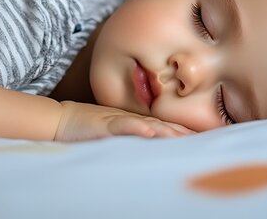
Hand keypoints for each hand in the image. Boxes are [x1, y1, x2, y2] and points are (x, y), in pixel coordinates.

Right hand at [53, 101, 195, 141]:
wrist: (62, 119)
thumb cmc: (89, 128)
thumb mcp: (116, 133)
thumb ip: (135, 138)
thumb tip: (155, 146)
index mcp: (137, 122)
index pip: (165, 128)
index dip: (184, 133)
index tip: (204, 140)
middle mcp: (132, 119)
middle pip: (163, 126)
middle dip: (183, 133)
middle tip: (204, 140)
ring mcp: (119, 120)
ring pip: (148, 124)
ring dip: (166, 130)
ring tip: (183, 137)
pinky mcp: (105, 124)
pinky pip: (123, 125)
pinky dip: (137, 128)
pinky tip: (148, 132)